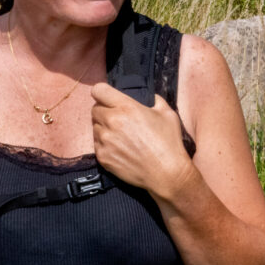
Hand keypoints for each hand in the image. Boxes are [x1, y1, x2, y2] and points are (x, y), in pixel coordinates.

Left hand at [91, 83, 193, 198]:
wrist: (166, 173)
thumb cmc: (168, 143)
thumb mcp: (167, 114)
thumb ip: (155, 100)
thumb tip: (150, 97)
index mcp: (126, 107)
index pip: (98, 91)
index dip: (103, 93)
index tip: (108, 98)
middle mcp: (112, 122)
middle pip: (95, 109)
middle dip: (104, 111)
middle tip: (118, 120)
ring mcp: (105, 140)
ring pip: (95, 127)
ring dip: (104, 129)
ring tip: (120, 136)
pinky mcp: (102, 157)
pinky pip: (96, 144)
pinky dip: (104, 144)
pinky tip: (119, 148)